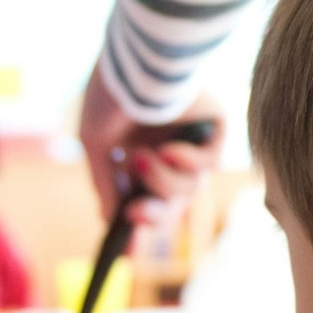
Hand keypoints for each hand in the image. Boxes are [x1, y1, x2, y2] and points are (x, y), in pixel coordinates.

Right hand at [79, 66, 225, 228]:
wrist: (138, 59)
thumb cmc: (112, 92)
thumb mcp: (97, 143)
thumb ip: (106, 182)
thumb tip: (109, 219)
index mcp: (139, 148)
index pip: (146, 196)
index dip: (138, 223)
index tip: (126, 253)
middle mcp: (168, 146)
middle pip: (171, 203)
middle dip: (153, 215)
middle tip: (134, 216)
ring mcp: (192, 140)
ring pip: (187, 189)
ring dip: (162, 180)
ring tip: (143, 156)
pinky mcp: (215, 129)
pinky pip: (207, 166)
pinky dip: (186, 162)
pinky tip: (170, 147)